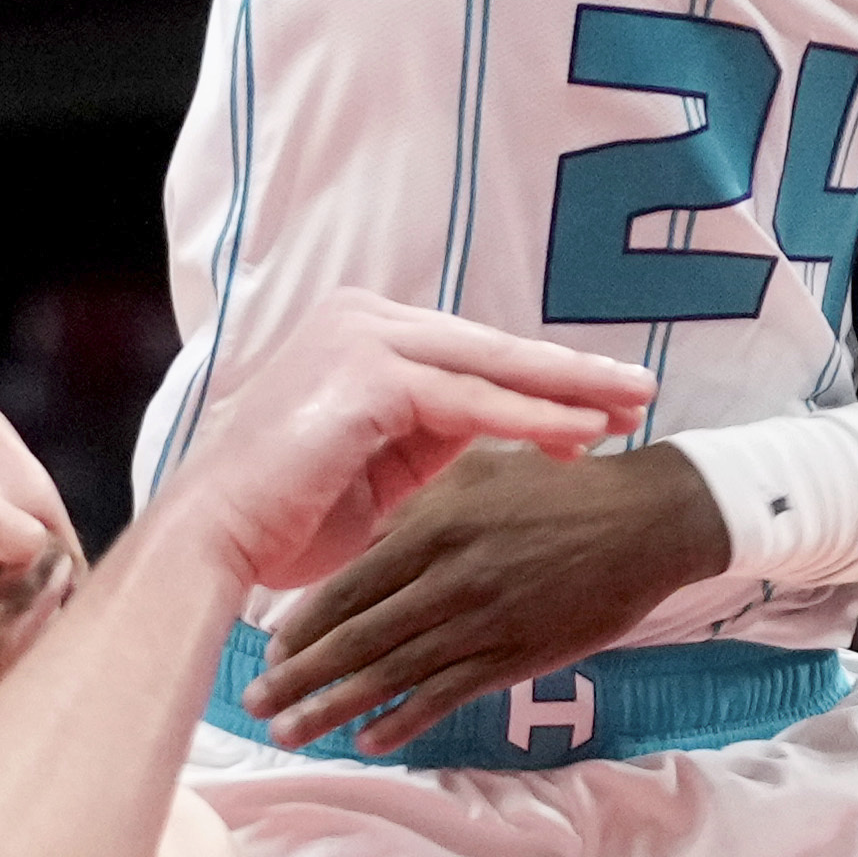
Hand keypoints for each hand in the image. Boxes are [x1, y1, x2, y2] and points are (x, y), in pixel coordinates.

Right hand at [151, 298, 656, 595]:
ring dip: (566, 389)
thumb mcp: (380, 468)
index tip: (602, 404)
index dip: (539, 381)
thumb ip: (434, 440)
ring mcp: (363, 337)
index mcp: (363, 334)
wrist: (216, 536)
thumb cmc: (288, 517)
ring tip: (631, 405)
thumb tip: (512, 440)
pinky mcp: (367, 372)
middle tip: (641, 388)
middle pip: (489, 348)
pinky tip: (581, 432)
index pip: (470, 356)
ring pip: (489, 366)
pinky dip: (529, 416)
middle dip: (570, 372)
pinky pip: (468, 399)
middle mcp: (363, 320)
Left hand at [246, 437, 725, 749]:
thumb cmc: (560, 485)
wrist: (647, 518)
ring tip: (293, 733)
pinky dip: (405, 720)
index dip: (305, 623)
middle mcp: (452, 576)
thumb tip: (366, 539)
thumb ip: (421, 505)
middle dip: (302, 676)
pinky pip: (449, 694)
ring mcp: (485, 619)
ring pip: (395, 674)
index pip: (352, 583)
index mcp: (437, 522)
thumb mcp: (480, 471)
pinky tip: (370, 740)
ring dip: (338, 707)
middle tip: (255, 706)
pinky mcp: (518, 653)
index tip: (268, 651)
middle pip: (360, 636)